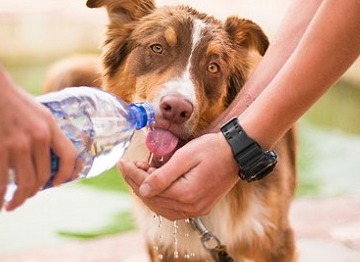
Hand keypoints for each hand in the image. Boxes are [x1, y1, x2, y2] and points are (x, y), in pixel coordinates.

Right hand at [0, 78, 76, 212]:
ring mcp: (18, 145)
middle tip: (25, 195)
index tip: (58, 184)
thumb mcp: (32, 109)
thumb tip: (35, 150)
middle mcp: (38, 137)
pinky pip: (1, 185)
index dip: (67, 174)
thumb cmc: (2, 94)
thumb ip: (37, 129)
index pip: (70, 155)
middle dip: (35, 190)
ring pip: (25, 184)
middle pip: (44, 176)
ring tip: (11, 204)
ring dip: (19, 199)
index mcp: (49, 125)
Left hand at [118, 132, 238, 219]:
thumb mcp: (185, 156)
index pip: (149, 188)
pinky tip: (155, 186)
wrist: (237, 152)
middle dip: (137, 183)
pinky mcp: (200, 207)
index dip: (133, 175)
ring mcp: (197, 209)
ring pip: (161, 207)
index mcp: (186, 194)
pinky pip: (173, 209)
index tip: (122, 163)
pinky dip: (160, 198)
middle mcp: (191, 207)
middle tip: (129, 166)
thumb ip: (163, 175)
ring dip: (147, 192)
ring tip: (141, 173)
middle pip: (153, 200)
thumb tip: (142, 189)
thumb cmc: (212, 149)